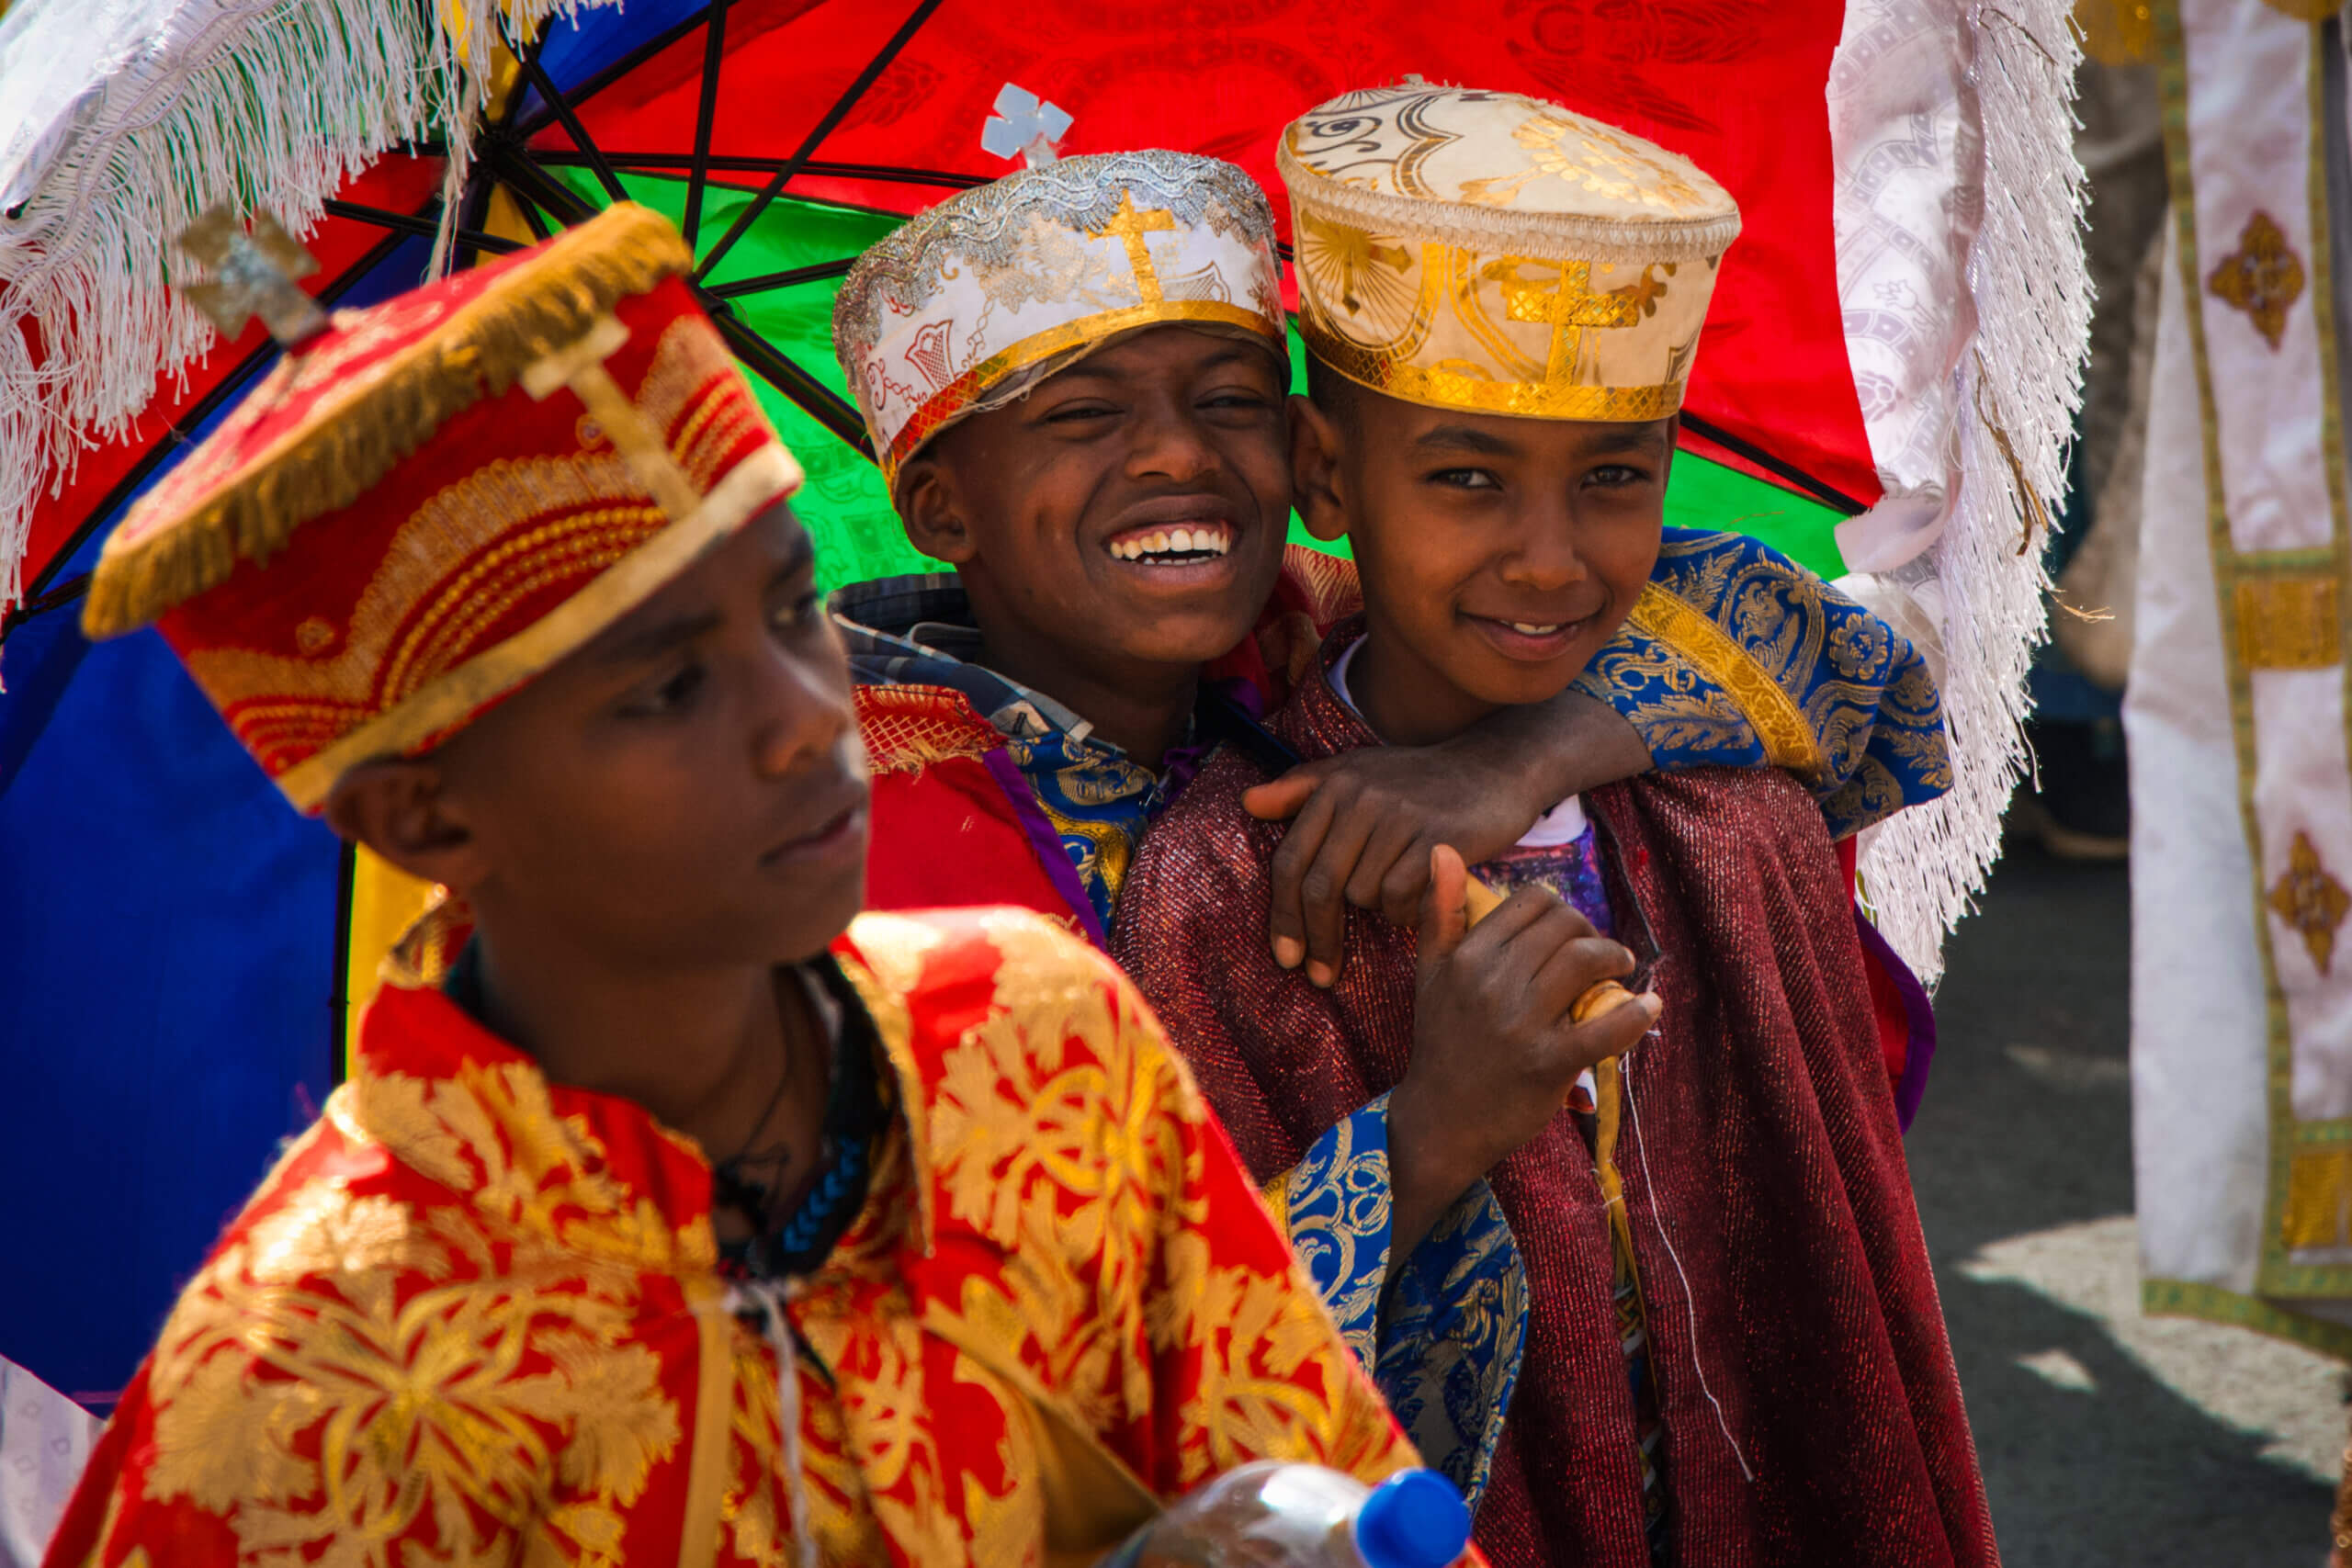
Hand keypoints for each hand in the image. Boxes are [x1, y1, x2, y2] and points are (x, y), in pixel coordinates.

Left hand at [1242, 691, 1650, 985]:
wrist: (1492, 768)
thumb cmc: (1416, 781)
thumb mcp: (1356, 773)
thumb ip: (1301, 788)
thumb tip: (1247, 802)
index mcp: (1334, 785)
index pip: (1291, 860)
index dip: (1282, 914)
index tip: (1285, 956)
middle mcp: (1361, 798)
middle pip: (1320, 887)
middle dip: (1318, 938)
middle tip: (1321, 975)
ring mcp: (1399, 817)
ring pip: (1363, 895)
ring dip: (1377, 911)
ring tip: (1398, 898)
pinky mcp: (1436, 838)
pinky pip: (1401, 897)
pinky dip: (1405, 911)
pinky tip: (1418, 901)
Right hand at [1384, 846, 1658, 1256]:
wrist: (1440, 1122)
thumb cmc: (1440, 1043)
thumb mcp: (1430, 974)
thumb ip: (1438, 912)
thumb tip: (1442, 849)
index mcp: (1465, 956)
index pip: (1530, 901)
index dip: (1560, 908)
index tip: (1567, 930)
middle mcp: (1490, 983)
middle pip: (1564, 926)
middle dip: (1591, 933)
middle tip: (1599, 953)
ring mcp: (1520, 1024)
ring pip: (1586, 962)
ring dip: (1615, 959)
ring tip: (1620, 970)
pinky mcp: (1547, 1064)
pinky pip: (1605, 1028)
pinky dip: (1637, 1014)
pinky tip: (1649, 1007)